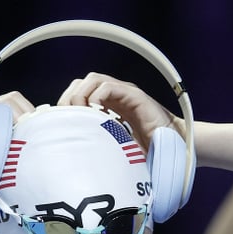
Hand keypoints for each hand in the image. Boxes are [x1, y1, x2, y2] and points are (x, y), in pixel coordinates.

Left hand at [57, 72, 181, 151]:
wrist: (171, 149)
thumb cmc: (143, 151)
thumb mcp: (112, 146)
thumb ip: (95, 142)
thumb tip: (70, 154)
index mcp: (106, 106)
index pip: (77, 91)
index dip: (65, 102)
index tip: (61, 122)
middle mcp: (113, 95)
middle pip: (81, 82)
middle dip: (69, 98)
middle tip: (68, 118)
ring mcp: (124, 93)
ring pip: (93, 79)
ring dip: (81, 95)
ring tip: (81, 114)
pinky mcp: (135, 96)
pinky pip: (109, 87)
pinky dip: (97, 97)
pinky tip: (96, 114)